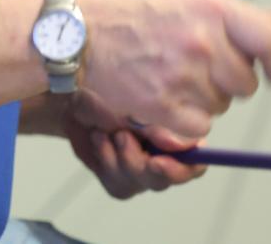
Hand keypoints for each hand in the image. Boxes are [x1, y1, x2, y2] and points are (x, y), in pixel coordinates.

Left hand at [61, 90, 204, 198]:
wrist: (74, 92)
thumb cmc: (106, 85)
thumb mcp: (133, 97)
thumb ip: (160, 123)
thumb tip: (180, 144)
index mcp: (176, 130)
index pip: (197, 157)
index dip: (187, 164)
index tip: (159, 160)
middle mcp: (164, 152)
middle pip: (169, 175)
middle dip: (143, 162)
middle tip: (122, 138)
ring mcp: (143, 168)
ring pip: (141, 182)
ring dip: (121, 157)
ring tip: (106, 132)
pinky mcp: (120, 179)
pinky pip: (119, 185)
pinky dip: (106, 162)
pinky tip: (99, 141)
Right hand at [75, 0, 270, 141]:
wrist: (82, 34)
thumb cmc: (131, 10)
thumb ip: (228, 13)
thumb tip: (270, 37)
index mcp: (210, 7)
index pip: (270, 38)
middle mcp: (202, 42)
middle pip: (246, 81)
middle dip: (230, 77)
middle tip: (202, 64)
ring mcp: (184, 77)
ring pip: (222, 105)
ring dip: (205, 96)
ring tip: (173, 73)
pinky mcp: (166, 107)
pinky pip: (200, 127)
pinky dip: (186, 118)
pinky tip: (165, 94)